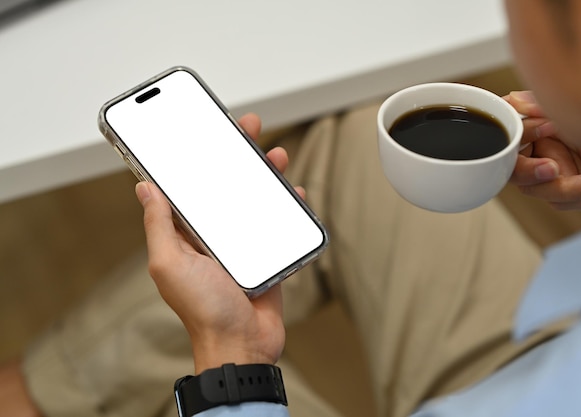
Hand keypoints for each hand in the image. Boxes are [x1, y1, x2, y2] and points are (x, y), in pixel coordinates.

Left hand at [135, 114, 297, 373]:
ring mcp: (242, 243)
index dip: (196, 157)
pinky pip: (278, 222)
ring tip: (275, 154)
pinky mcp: (267, 253)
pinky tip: (295, 191)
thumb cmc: (203, 310)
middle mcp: (214, 234)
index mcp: (188, 233)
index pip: (190, 186)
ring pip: (255, 198)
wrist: (241, 344)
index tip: (204, 131)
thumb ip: (159, 226)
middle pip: (226, 184)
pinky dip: (288, 205)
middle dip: (236, 154)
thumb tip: (144, 188)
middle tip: (246, 128)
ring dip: (265, 174)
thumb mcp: (170, 265)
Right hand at [504, 91, 580, 212]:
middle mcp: (546, 148)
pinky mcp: (573, 194)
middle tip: (551, 168)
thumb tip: (513, 101)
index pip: (510, 131)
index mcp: (542, 124)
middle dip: (530, 171)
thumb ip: (544, 104)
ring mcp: (558, 172)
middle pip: (513, 168)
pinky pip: (560, 203)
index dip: (520, 134)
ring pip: (535, 190)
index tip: (545, 128)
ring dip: (563, 188)